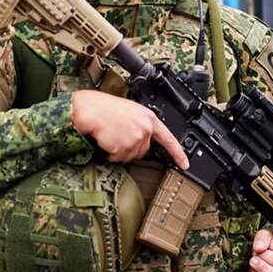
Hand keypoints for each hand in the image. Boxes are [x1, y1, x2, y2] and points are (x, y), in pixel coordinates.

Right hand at [71, 90, 188, 169]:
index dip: (177, 153)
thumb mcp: (129, 111)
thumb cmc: (102, 107)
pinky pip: (117, 158)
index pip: (168, 138)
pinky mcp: (124, 146)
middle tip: (116, 134)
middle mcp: (145, 127)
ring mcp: (136, 137)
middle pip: (143, 151)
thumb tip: (142, 139)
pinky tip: (104, 139)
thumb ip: (140, 124)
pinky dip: (109, 153)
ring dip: (117, 151)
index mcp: (148, 117)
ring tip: (109, 134)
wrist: (87, 108)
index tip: (184, 164)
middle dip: (129, 148)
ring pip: (129, 157)